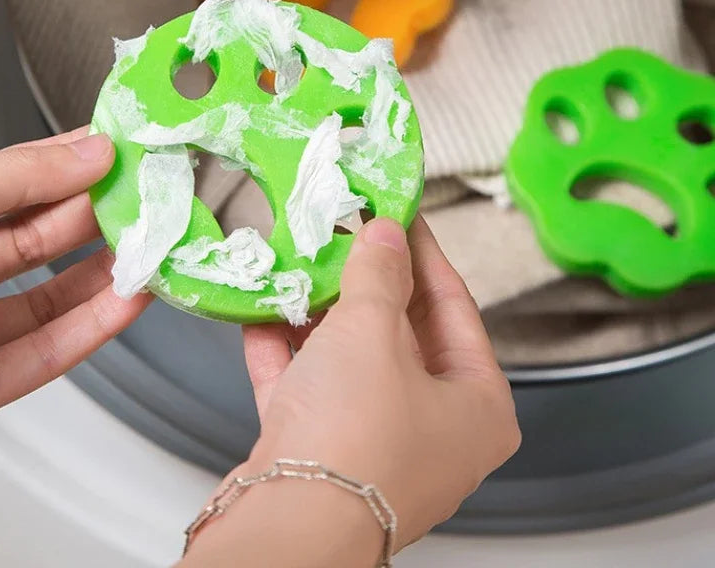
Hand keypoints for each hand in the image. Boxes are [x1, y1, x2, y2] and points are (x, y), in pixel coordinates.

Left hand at [0, 128, 150, 439]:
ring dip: (104, 275)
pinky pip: (41, 355)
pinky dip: (93, 328)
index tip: (120, 154)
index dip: (69, 168)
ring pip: (45, 301)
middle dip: (95, 217)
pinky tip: (129, 300)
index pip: (14, 188)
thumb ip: (26, 175)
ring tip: (150, 248)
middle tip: (146, 198)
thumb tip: (92, 150)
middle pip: (36, 243)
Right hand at [183, 216, 518, 565]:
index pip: (454, 305)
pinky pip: (311, 391)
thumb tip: (386, 235)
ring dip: (320, 316)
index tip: (400, 214)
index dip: (423, 252)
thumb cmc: (355, 433)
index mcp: (477, 405)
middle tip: (344, 235)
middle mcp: (435, 430)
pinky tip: (262, 315)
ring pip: (350, 362)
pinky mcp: (326, 458)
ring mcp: (378, 445)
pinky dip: (287, 354)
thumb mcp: (373, 329)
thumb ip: (380, 273)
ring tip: (299, 267)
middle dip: (365, 282)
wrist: (288, 526)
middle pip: (400, 333)